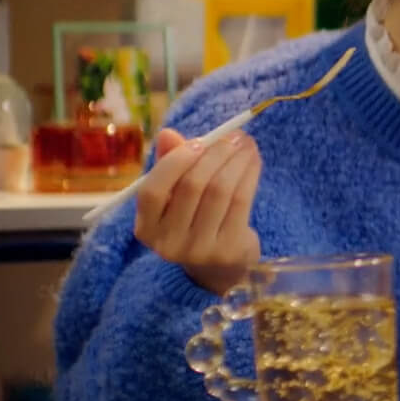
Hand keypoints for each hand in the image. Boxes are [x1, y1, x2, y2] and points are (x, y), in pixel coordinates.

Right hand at [133, 128, 261, 294]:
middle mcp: (167, 243)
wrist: (219, 266)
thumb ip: (170, 165)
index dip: (176, 162)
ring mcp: (198, 250)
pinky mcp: (228, 250)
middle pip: (192, 187)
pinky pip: (241, 202)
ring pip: (220, 191)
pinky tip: (253, 161)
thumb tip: (168, 134)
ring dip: (237, 161)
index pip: (152, 191)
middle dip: (215, 155)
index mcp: (146, 228)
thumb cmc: (193, 220)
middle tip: (233, 136)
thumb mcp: (176, 197)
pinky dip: (249, 175)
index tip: (199, 141)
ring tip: (246, 144)